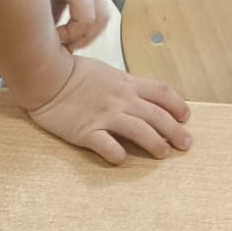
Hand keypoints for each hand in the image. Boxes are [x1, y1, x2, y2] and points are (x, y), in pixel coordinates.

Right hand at [25, 56, 190, 163]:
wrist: (46, 77)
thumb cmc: (73, 73)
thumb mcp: (106, 72)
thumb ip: (124, 85)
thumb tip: (140, 98)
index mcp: (127, 83)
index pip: (162, 93)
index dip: (178, 106)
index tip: (184, 118)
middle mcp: (121, 100)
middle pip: (158, 116)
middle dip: (176, 131)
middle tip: (185, 144)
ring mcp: (104, 116)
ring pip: (141, 131)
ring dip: (156, 144)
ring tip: (163, 153)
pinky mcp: (86, 132)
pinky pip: (108, 147)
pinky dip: (118, 154)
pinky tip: (121, 158)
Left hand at [43, 0, 108, 50]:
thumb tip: (3, 7)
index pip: (87, 21)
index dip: (71, 37)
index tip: (50, 40)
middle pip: (99, 21)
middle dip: (80, 39)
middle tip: (56, 48)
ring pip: (92, 11)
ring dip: (75, 27)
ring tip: (52, 37)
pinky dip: (67, 12)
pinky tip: (45, 16)